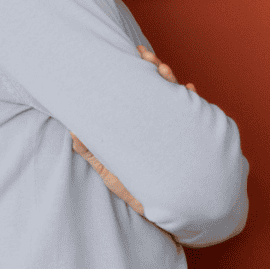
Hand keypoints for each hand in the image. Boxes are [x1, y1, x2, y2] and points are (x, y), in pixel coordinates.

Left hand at [67, 45, 196, 216]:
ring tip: (164, 70)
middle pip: (159, 90)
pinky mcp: (195, 142)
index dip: (135, 75)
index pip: (140, 96)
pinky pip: (197, 116)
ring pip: (177, 98)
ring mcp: (180, 132)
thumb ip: (95, 155)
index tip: (130, 58)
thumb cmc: (142, 194)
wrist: (171, 216)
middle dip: (154, 69)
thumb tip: (72, 134)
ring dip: (171, 81)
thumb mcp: (113, 174)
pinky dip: (194, 103)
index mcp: (144, 128)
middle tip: (145, 54)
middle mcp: (163, 126)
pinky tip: (190, 89)